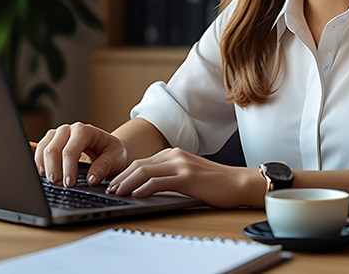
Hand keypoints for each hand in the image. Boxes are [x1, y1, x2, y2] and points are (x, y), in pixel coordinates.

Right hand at [34, 122, 127, 187]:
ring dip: (44, 167)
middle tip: (59, 185)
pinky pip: (38, 149)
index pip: (70, 150)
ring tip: (52, 181)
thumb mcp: (115, 159)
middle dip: (54, 169)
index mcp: (85, 131)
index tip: (69, 184)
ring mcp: (58, 134)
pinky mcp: (50, 141)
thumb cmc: (111, 153)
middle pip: (52, 149)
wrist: (108, 149)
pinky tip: (40, 171)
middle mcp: (69, 129)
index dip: (68, 169)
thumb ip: (104, 167)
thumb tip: (91, 179)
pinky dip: (37, 161)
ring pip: (43, 149)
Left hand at [105, 147, 262, 208]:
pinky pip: (159, 181)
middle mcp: (176, 155)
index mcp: (175, 153)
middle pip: (140, 164)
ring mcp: (181, 165)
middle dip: (121, 177)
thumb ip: (170, 175)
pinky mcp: (187, 177)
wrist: (239, 183)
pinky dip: (144, 188)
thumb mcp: (189, 175)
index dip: (125, 172)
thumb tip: (148, 186)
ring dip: (127, 183)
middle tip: (109, 189)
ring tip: (117, 192)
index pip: (143, 161)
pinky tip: (136, 194)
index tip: (114, 183)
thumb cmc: (216, 183)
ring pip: (145, 171)